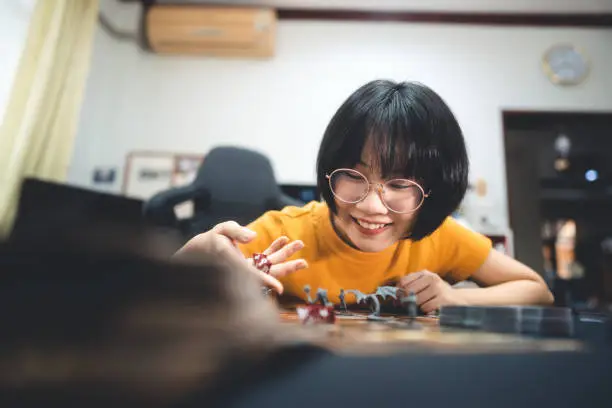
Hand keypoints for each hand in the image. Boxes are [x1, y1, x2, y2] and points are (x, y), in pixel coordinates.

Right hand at [173, 221, 306, 293]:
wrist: (197, 251)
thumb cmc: (207, 241)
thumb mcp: (220, 231)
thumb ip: (236, 232)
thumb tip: (254, 236)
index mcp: (234, 265)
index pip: (253, 276)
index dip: (266, 281)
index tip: (280, 288)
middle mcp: (243, 269)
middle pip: (268, 270)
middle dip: (287, 266)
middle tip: (304, 262)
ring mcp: (247, 267)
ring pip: (269, 263)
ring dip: (285, 254)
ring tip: (299, 243)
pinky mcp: (248, 263)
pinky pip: (264, 257)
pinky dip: (274, 248)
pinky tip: (283, 240)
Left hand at [397, 270, 466, 312]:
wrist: (458, 299)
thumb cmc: (437, 293)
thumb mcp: (426, 285)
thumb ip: (412, 287)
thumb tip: (395, 296)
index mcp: (425, 274)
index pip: (404, 281)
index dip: (398, 291)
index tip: (397, 298)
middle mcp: (431, 278)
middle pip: (408, 291)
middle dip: (405, 300)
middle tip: (406, 305)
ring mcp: (438, 288)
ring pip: (416, 300)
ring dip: (417, 306)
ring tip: (423, 305)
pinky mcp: (443, 298)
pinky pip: (425, 307)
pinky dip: (425, 310)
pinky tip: (430, 308)